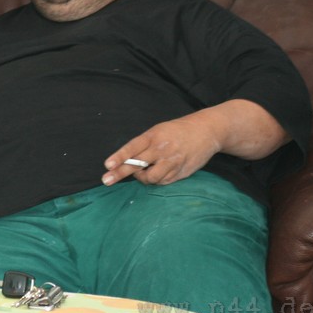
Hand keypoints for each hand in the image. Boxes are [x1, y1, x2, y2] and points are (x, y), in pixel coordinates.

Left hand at [102, 113, 220, 186]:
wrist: (206, 131)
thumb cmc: (176, 131)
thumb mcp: (158, 130)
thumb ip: (143, 145)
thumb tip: (124, 160)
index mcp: (153, 136)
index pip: (132, 147)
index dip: (119, 157)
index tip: (107, 165)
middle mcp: (162, 149)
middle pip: (137, 164)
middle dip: (120, 173)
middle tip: (106, 180)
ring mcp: (172, 162)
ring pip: (151, 178)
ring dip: (142, 178)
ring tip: (141, 173)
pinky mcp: (181, 172)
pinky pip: (164, 182)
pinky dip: (156, 180)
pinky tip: (157, 173)